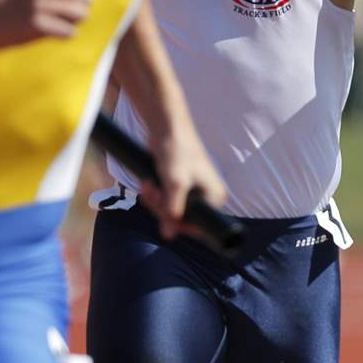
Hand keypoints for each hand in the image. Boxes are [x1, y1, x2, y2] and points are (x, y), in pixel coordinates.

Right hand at [0, 0, 96, 47]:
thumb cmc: (22, 3)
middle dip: (81, 9)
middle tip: (61, 13)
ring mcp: (40, 3)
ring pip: (81, 14)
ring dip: (73, 22)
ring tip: (55, 22)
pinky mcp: (36, 22)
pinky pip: (70, 31)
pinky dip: (64, 34)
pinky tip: (50, 32)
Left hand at [137, 119, 227, 240]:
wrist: (166, 127)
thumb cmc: (177, 151)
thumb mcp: (175, 183)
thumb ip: (172, 210)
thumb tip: (168, 235)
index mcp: (215, 197)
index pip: (199, 226)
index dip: (178, 225)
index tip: (163, 213)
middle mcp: (206, 196)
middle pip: (181, 219)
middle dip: (161, 208)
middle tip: (151, 193)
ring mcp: (192, 191)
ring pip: (170, 210)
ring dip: (154, 201)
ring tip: (147, 186)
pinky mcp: (178, 185)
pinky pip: (165, 200)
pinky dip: (154, 194)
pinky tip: (147, 184)